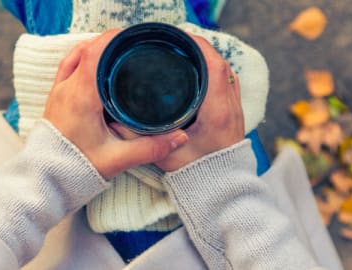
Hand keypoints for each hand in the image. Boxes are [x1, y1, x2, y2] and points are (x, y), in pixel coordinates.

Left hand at [43, 30, 188, 178]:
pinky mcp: (55, 98)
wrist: (47, 179)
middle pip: (87, 50)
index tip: (132, 37)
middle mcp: (67, 89)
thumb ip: (150, 148)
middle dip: (110, 44)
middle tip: (132, 47)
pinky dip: (82, 59)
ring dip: (95, 50)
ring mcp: (58, 92)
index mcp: (81, 97)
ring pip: (75, 56)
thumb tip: (180, 137)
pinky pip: (67, 67)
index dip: (113, 40)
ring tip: (117, 53)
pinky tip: (96, 66)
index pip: (94, 53)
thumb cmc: (77, 168)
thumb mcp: (118, 159)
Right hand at [111, 34, 244, 171]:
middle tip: (177, 45)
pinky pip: (228, 84)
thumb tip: (116, 122)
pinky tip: (198, 75)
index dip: (198, 46)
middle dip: (200, 49)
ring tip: (186, 55)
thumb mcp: (164, 155)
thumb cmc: (197, 175)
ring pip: (226, 73)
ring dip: (208, 60)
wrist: (223, 190)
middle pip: (221, 64)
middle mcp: (229, 107)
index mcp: (216, 112)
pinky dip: (215, 73)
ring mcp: (235, 111)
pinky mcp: (234, 116)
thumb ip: (140, 139)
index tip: (180, 38)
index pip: (214, 66)